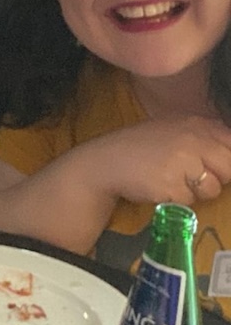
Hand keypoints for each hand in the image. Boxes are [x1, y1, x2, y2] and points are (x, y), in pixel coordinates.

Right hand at [82, 117, 230, 206]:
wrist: (106, 162)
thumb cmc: (140, 147)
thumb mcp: (173, 130)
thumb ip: (203, 137)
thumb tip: (229, 152)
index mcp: (195, 124)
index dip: (228, 159)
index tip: (219, 168)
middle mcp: (193, 139)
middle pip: (229, 167)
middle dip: (217, 177)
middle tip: (194, 176)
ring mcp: (183, 162)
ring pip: (213, 188)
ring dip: (196, 191)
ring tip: (174, 181)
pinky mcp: (172, 185)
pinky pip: (190, 201)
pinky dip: (177, 199)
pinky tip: (160, 187)